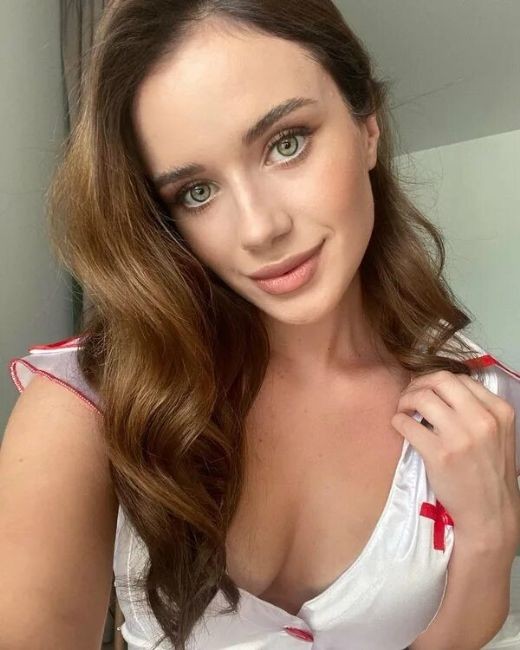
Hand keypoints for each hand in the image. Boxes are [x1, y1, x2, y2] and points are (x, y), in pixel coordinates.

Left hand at [391, 370, 519, 549]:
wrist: (490, 513)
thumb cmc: (489, 473)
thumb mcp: (497, 434)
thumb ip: (476, 409)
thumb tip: (438, 389)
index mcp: (499, 411)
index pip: (460, 378)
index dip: (436, 381)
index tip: (426, 390)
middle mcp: (482, 419)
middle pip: (440, 380)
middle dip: (418, 384)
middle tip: (409, 397)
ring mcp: (461, 437)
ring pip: (421, 397)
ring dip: (405, 400)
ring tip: (403, 411)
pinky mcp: (439, 455)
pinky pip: (407, 423)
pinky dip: (398, 421)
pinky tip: (401, 427)